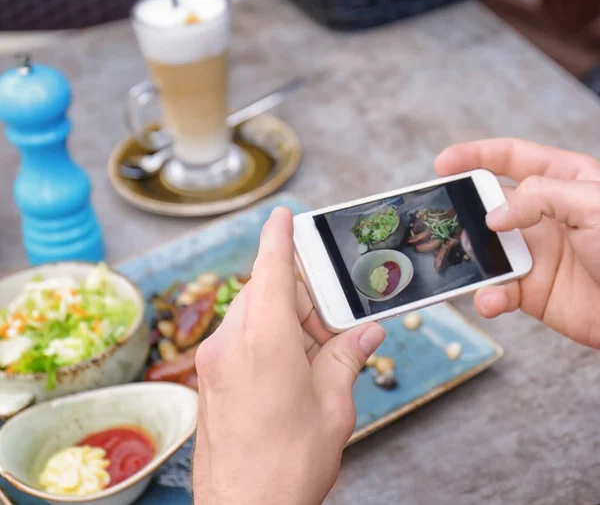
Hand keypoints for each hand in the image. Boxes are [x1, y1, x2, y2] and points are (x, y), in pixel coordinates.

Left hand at [192, 207, 385, 504]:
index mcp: (264, 342)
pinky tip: (292, 363)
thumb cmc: (288, 464)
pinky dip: (267, 336)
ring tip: (317, 348)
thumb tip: (365, 335)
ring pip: (253, 314)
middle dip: (299, 293)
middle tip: (331, 315)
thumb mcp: (332, 406)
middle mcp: (231, 344)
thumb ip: (346, 358)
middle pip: (265, 292)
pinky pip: (241, 337)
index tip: (283, 215)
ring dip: (285, 318)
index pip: (271, 270)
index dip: (278, 237)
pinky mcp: (211, 377)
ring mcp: (215, 361)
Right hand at [435, 138, 599, 347]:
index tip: (443, 163)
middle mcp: (545, 216)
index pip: (513, 158)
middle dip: (461, 211)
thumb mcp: (594, 203)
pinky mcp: (531, 291)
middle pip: (489, 205)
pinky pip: (498, 290)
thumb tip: (493, 217)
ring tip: (457, 264)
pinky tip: (490, 300)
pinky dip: (488, 297)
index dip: (476, 156)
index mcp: (565, 182)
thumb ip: (540, 197)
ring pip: (485, 249)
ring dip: (468, 258)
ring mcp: (535, 254)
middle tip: (437, 220)